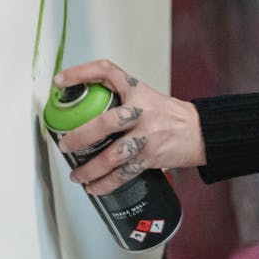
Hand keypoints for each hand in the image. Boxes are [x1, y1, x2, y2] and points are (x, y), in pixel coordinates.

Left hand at [52, 59, 205, 195]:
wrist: (199, 131)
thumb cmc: (169, 114)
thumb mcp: (145, 96)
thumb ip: (120, 100)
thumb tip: (85, 112)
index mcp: (137, 90)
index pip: (106, 72)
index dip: (81, 73)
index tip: (60, 81)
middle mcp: (141, 111)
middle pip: (105, 122)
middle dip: (80, 136)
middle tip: (65, 144)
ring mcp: (146, 136)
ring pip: (111, 155)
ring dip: (89, 169)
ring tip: (76, 175)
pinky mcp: (150, 157)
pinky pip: (122, 174)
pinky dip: (105, 184)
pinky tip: (94, 187)